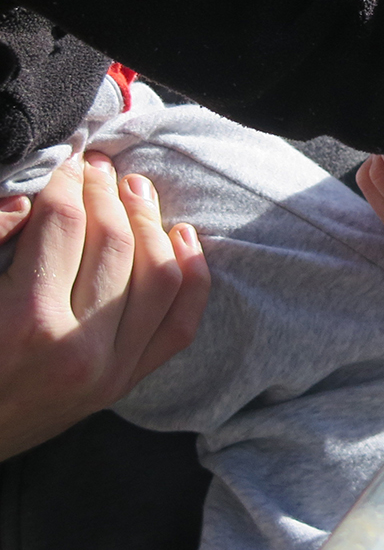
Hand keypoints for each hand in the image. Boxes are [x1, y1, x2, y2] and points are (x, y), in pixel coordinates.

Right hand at [0, 153, 209, 460]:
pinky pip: (179, 324)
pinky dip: (192, 276)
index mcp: (26, 323)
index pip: (63, 224)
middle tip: (99, 167)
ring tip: (135, 189)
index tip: (67, 162)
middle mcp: (78, 349)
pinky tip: (182, 236)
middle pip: (113, 243)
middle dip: (107, 193)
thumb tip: (29, 199)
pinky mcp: (123, 386)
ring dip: (150, 223)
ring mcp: (109, 372)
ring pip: (157, 276)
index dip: (67, 182)